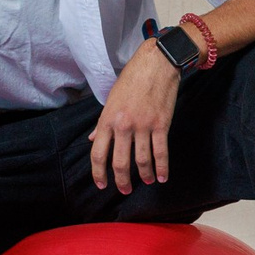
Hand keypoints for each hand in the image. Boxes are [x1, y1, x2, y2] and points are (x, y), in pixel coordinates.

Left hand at [91, 40, 181, 193]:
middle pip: (119, 162)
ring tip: (145, 182)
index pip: (98, 153)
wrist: (156, 64)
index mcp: (107, 120)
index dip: (98, 172)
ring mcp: (143, 126)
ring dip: (143, 175)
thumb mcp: (110, 100)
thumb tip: (93, 139)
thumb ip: (103, 123)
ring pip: (141, 160)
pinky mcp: (161, 125)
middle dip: (121, 180)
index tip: (101, 184)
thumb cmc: (131, 80)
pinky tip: (161, 177)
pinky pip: (160, 152)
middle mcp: (123, 126)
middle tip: (124, 190)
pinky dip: (161, 167)